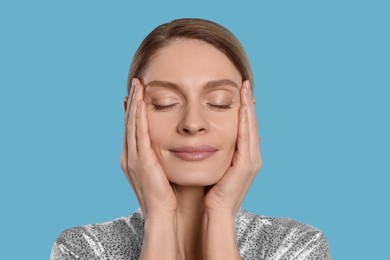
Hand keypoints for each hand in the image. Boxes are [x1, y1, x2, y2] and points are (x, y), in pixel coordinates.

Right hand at [120, 78, 176, 218]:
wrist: (162, 214)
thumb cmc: (165, 194)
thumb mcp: (159, 170)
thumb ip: (158, 156)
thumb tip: (165, 144)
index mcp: (132, 158)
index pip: (132, 128)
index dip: (134, 109)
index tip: (138, 93)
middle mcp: (128, 156)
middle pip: (129, 122)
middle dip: (132, 101)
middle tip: (136, 82)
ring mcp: (132, 158)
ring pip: (132, 124)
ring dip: (134, 104)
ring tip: (137, 85)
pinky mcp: (140, 161)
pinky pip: (139, 134)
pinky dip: (139, 117)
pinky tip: (141, 103)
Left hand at [204, 80, 261, 216]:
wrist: (216, 211)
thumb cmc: (212, 191)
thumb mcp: (216, 166)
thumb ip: (217, 152)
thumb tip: (206, 137)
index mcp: (246, 156)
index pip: (246, 128)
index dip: (245, 110)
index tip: (241, 92)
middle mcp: (253, 156)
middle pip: (252, 124)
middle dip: (249, 104)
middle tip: (245, 85)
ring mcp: (252, 161)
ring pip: (252, 128)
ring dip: (249, 108)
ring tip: (245, 90)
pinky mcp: (247, 165)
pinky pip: (247, 138)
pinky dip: (246, 122)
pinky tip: (243, 108)